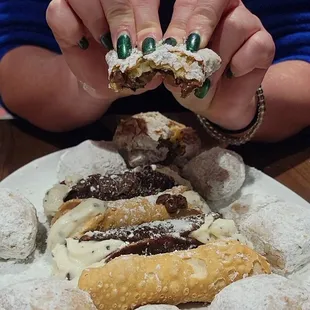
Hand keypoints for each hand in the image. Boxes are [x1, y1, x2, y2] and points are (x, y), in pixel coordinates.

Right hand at [46, 0, 162, 101]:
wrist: (100, 79)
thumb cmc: (125, 68)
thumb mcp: (142, 70)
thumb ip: (152, 65)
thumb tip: (160, 65)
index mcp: (138, 3)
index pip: (144, 0)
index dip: (147, 20)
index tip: (149, 45)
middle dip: (123, 20)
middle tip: (126, 48)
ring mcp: (82, 0)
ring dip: (96, 21)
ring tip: (104, 44)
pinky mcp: (59, 10)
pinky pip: (58, 11)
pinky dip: (70, 27)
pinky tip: (82, 43)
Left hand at [163, 0, 274, 130]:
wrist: (215, 104)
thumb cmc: (193, 81)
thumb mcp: (175, 70)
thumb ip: (170, 57)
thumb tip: (161, 51)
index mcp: (196, 9)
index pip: (188, 0)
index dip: (177, 19)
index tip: (165, 44)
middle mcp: (222, 10)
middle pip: (213, 1)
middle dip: (198, 23)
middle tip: (189, 49)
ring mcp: (246, 23)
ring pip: (235, 24)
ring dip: (218, 54)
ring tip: (207, 77)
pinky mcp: (264, 43)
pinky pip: (257, 44)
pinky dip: (242, 62)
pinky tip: (233, 73)